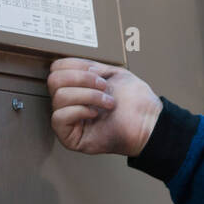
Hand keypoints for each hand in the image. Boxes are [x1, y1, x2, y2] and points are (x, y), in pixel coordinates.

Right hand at [46, 57, 162, 156]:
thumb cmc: (136, 101)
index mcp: (77, 86)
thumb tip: (71, 67)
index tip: (97, 72)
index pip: (57, 68)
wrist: (148, 120)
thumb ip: (89, 66)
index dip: (75, 66)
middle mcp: (70, 102)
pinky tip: (95, 114)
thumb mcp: (112, 72)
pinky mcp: (70, 137)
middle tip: (103, 86)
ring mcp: (69, 120)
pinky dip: (79, 111)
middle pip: (54, 80)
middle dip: (82, 79)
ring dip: (89, 96)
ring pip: (59, 97)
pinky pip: (59, 117)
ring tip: (106, 102)